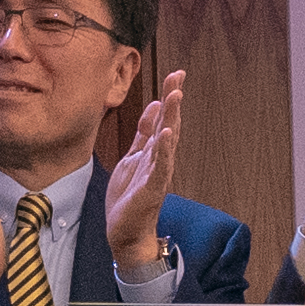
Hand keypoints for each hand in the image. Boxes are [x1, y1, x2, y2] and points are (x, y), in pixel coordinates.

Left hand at [99, 71, 185, 278]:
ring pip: (167, 141)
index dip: (168, 95)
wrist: (126, 231)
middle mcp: (159, 158)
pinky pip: (160, 167)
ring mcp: (158, 172)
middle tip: (178, 76)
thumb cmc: (130, 197)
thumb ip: (143, 133)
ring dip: (171, 118)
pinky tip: (166, 134)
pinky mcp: (152, 188)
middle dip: (173, 100)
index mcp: (153, 150)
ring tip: (175, 96)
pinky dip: (164, 150)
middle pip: (168, 123)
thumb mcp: (133, 157)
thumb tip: (153, 106)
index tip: (176, 73)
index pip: (163, 118)